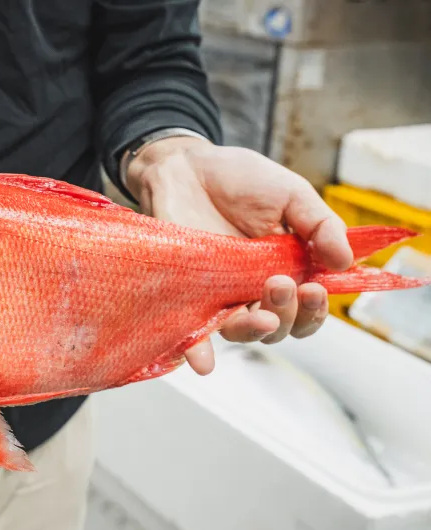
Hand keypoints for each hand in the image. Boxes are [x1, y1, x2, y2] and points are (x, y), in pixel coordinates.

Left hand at [123, 137, 353, 374]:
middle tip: (283, 284)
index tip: (316, 290)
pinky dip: (198, 350)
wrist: (185, 166)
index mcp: (287, 269)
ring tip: (262, 312)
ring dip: (256, 329)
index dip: (316, 310)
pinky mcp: (187, 294)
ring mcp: (220, 294)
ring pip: (243, 332)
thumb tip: (345, 262)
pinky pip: (193, 330)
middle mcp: (254, 289)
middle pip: (280, 326)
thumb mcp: (291, 194)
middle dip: (290, 314)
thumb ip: (321, 225)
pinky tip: (202, 362)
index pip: (308, 308)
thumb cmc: (238, 179)